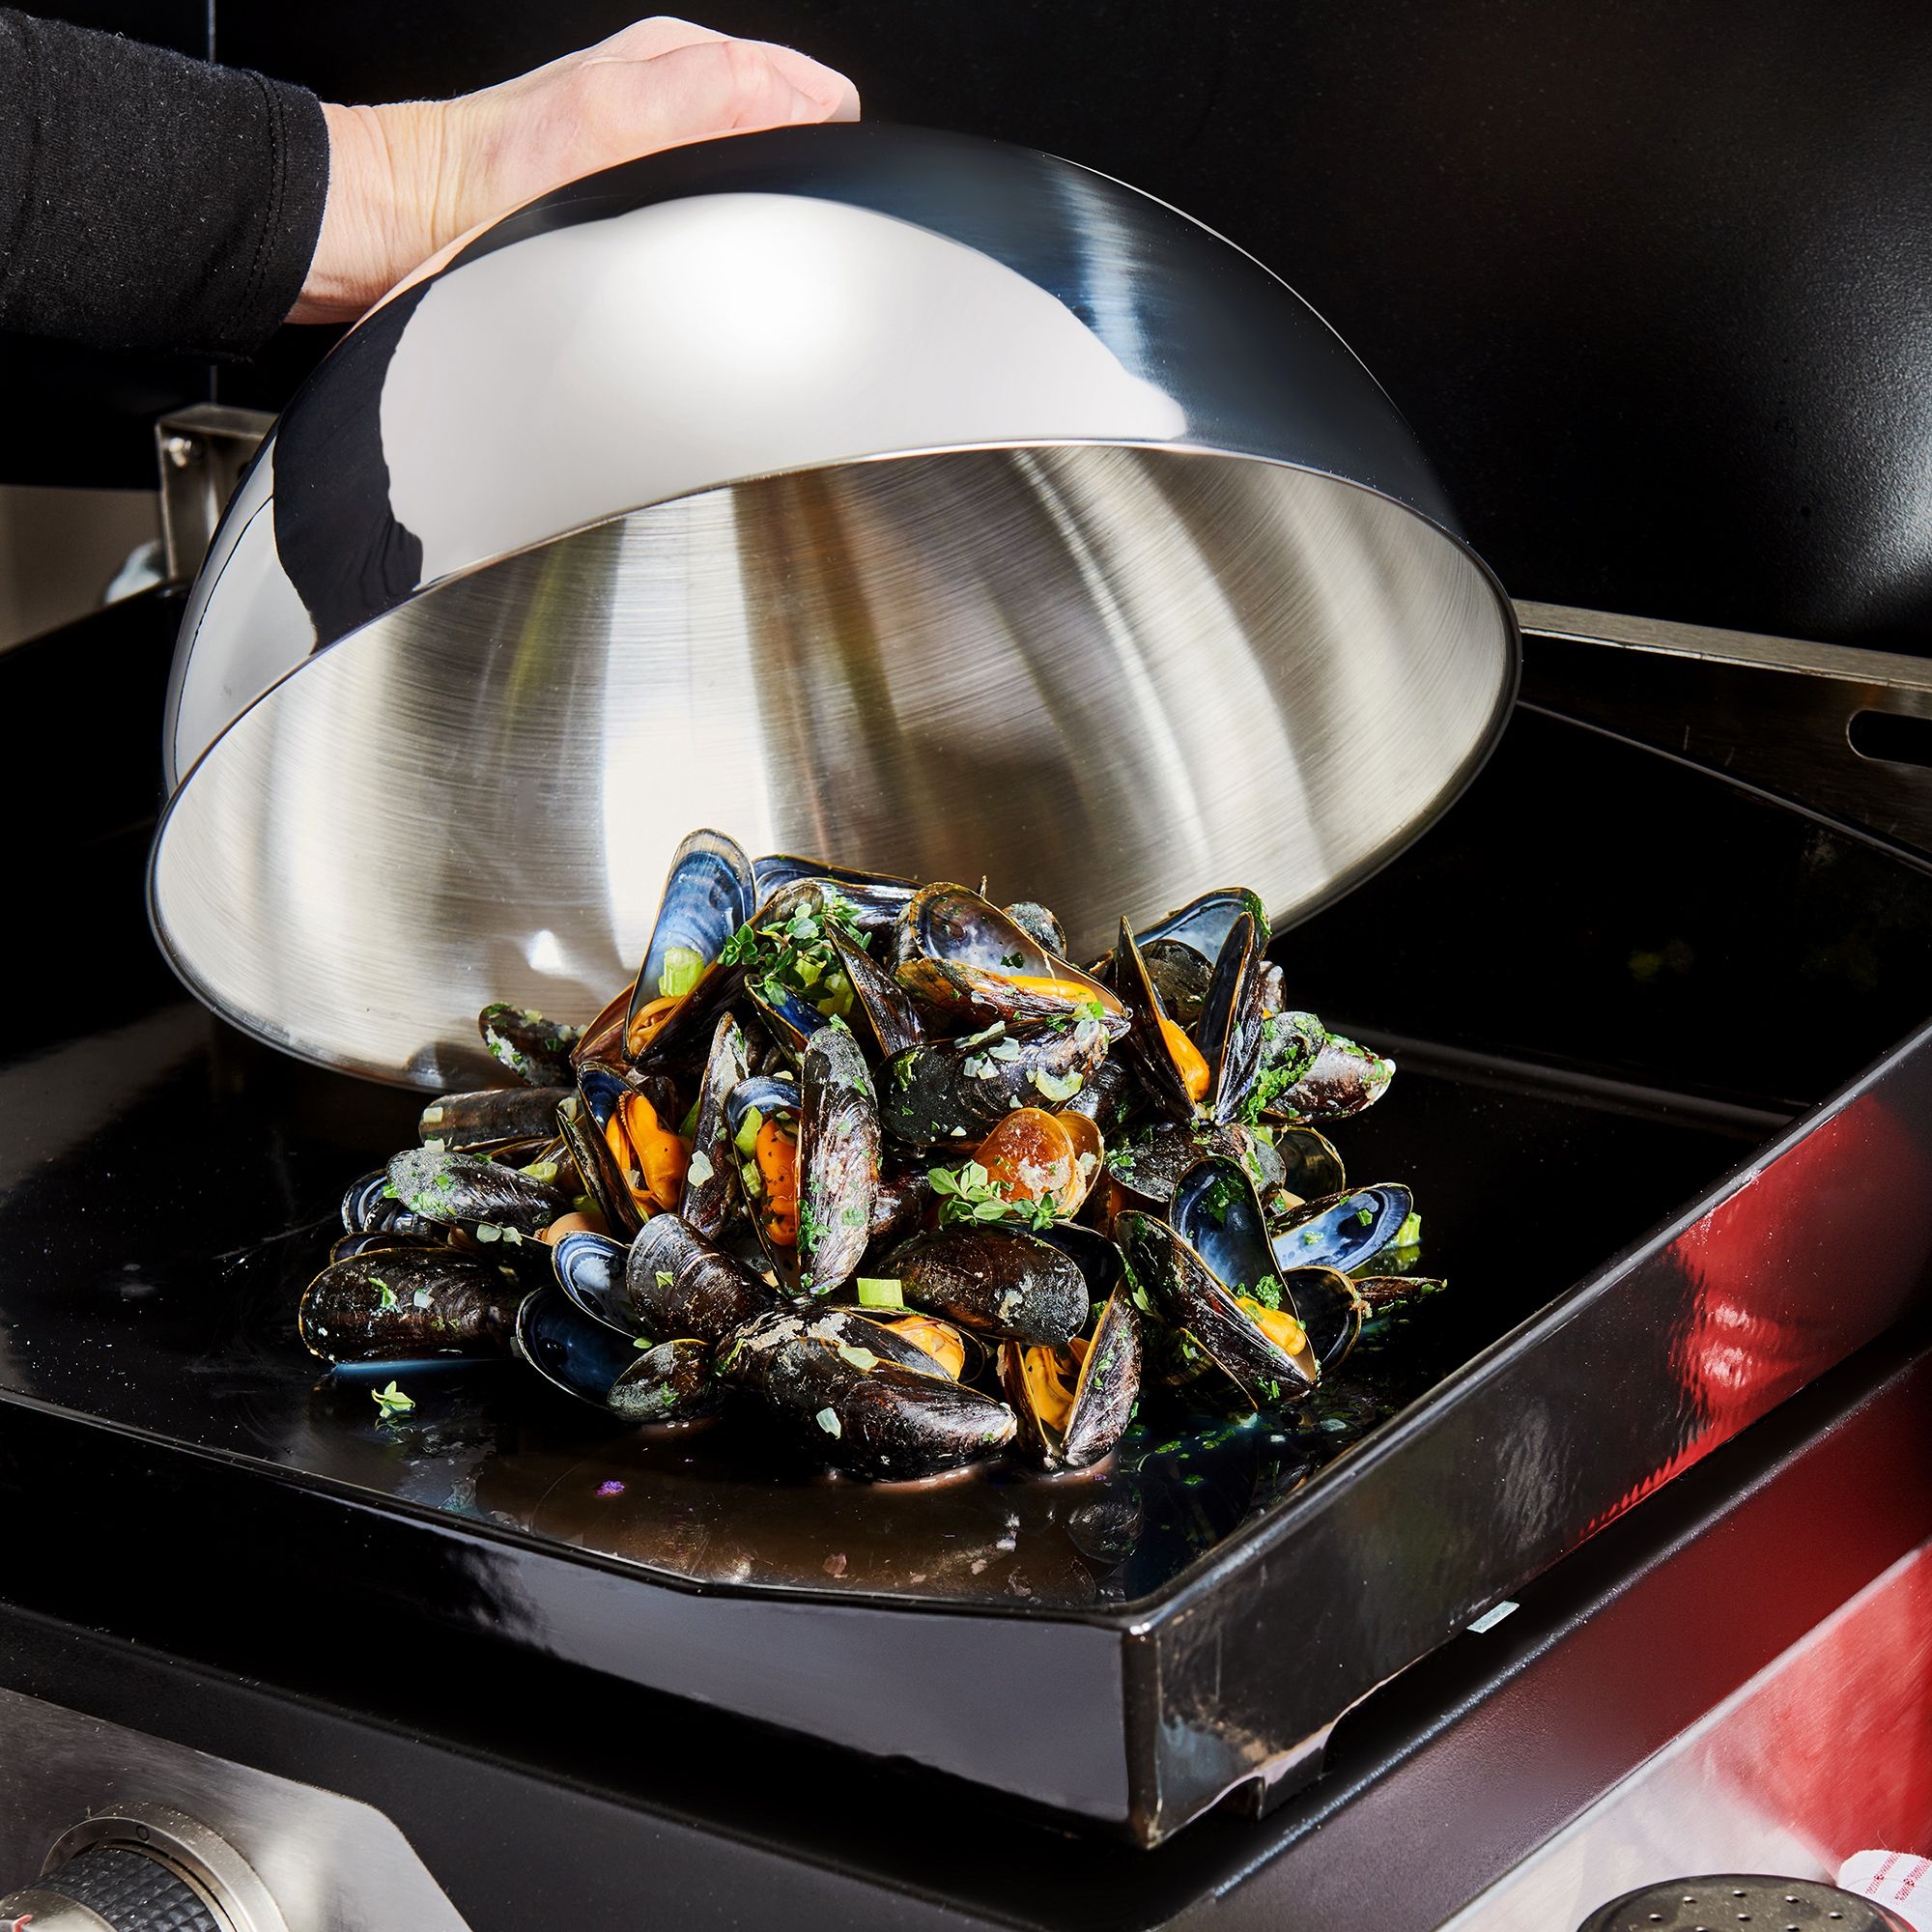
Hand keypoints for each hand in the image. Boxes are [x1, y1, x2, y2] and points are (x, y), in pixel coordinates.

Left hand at [293, 17, 858, 322]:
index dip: (822, 152)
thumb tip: (802, 108)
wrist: (403, 229)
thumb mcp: (610, 120)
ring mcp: (660, 161)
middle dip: (792, 194)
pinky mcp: (637, 213)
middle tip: (754, 239)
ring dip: (749, 231)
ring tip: (716, 259)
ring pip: (754, 198)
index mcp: (686, 67)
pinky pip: (711, 234)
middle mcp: (678, 109)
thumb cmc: (484, 183)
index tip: (797, 201)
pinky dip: (712, 257)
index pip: (815, 100)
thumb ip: (712, 96)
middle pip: (794, 151)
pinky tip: (685, 274)